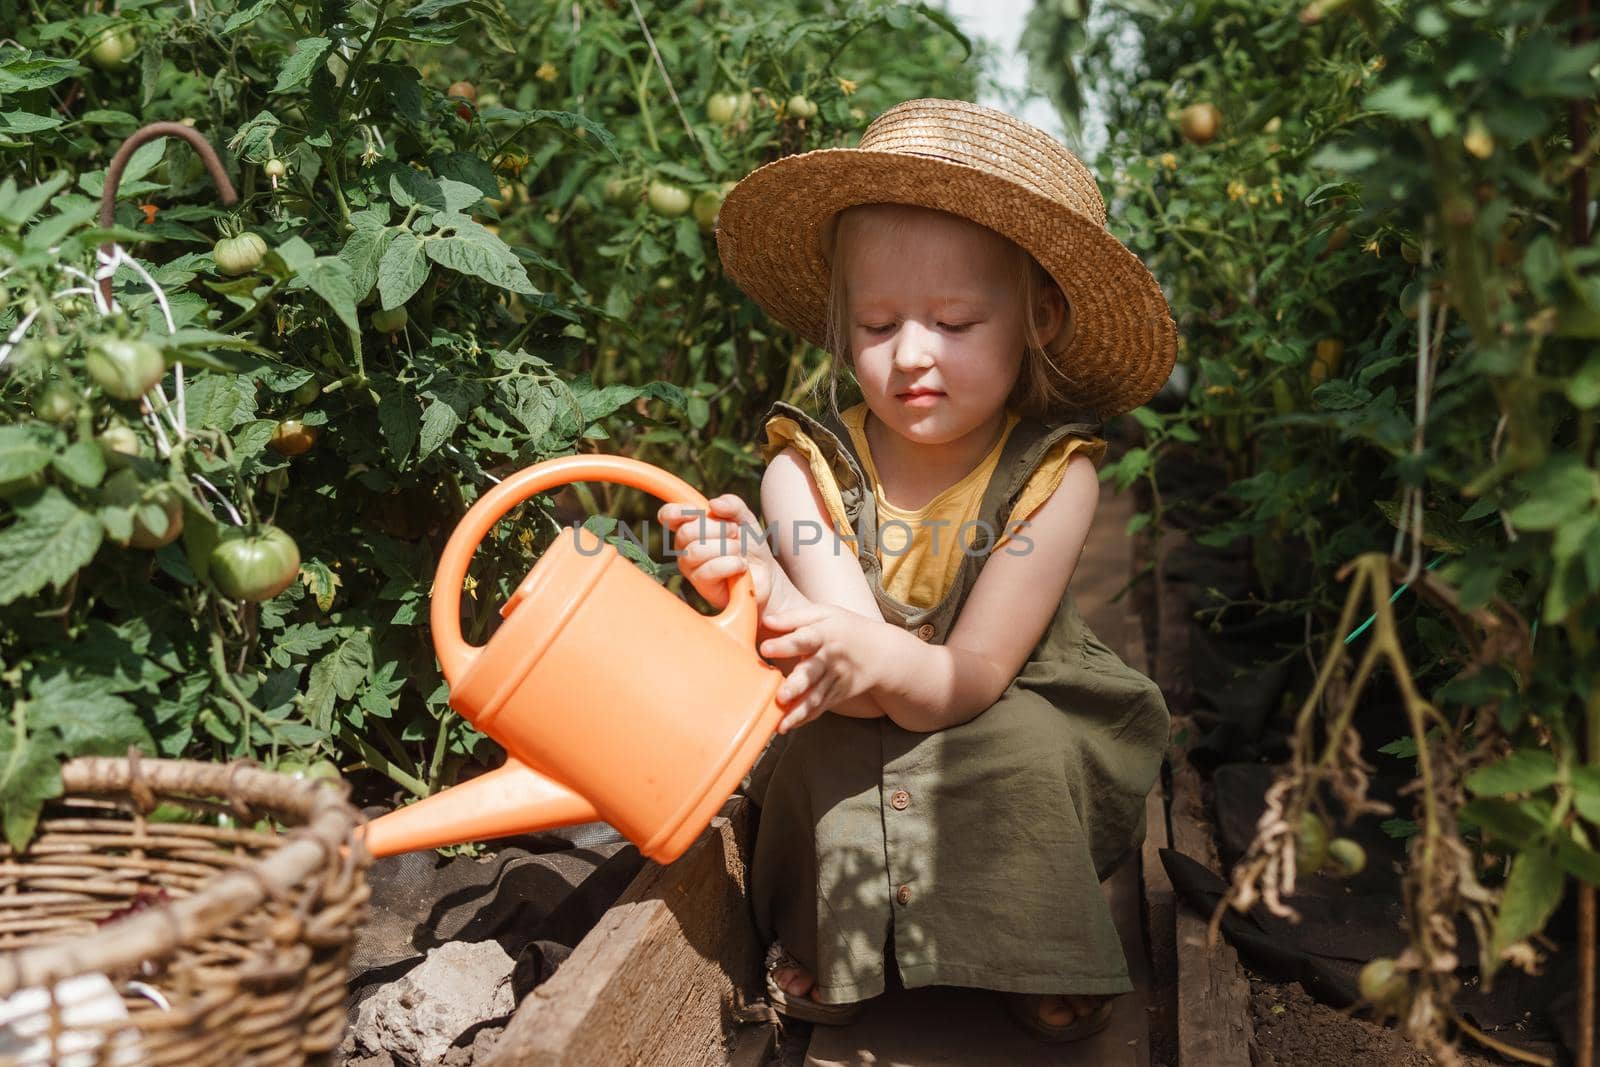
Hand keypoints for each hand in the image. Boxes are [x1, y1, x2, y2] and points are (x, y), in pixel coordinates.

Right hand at [658, 493, 779, 611]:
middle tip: (734, 533)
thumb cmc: (749, 544)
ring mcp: (691, 568)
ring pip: (696, 551)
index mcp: (690, 526)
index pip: (668, 516)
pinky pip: (709, 569)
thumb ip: (732, 504)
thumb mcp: (745, 517)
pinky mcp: (702, 586)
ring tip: (739, 551)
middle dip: (717, 529)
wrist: (766, 573)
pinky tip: (741, 565)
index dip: (678, 511)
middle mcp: (685, 547)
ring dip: (726, 547)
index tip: (698, 511)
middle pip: (686, 532)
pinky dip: (732, 564)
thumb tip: (713, 504)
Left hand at [758, 600, 880, 732]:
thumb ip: (794, 617)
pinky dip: (804, 718)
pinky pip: (819, 708)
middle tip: (780, 696)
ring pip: (815, 697)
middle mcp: (830, 659)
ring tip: (781, 723)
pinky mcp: (837, 695)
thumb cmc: (845, 628)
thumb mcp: (825, 613)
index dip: (785, 644)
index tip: (764, 648)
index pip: (804, 639)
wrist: (882, 653)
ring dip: (798, 711)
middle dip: (796, 685)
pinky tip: (787, 726)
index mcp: (825, 634)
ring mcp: (835, 680)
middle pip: (812, 673)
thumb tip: (766, 621)